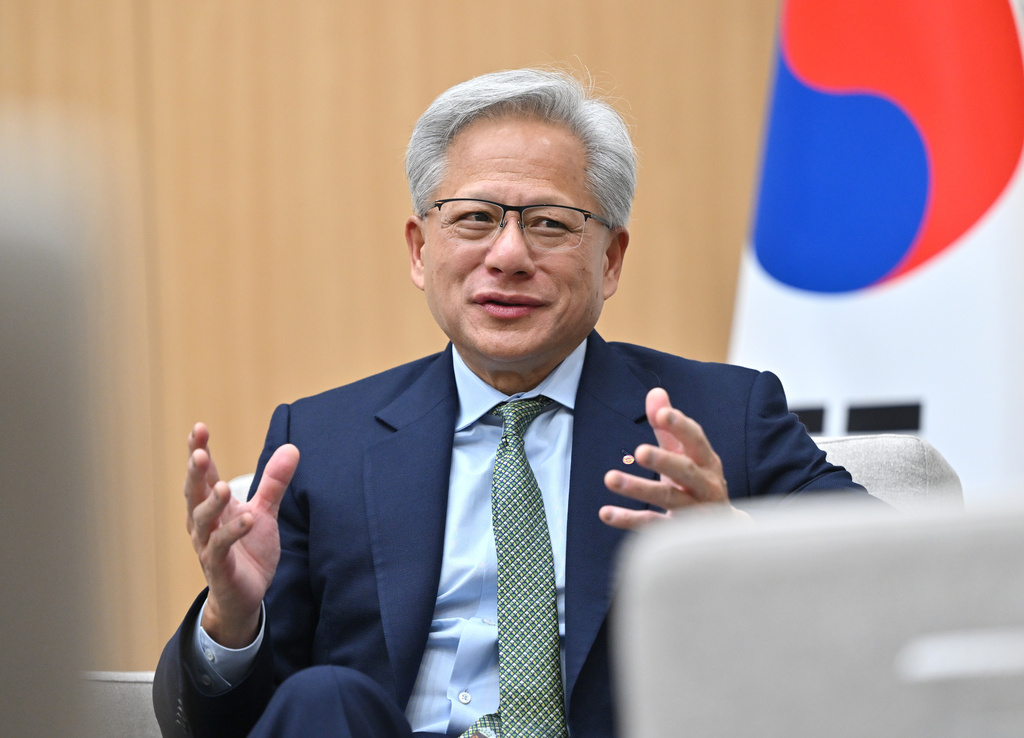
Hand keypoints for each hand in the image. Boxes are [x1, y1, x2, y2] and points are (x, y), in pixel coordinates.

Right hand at [184, 423, 298, 646]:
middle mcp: (204, 523)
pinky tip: (246, 519)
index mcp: (213, 506)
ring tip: (223, 487)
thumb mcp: (265, 512)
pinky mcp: (219, 567)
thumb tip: (292, 447)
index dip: (198, 451)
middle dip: (195, 472)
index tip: (198, 428)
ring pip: (202, 520)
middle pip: (194, 493)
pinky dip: (232, 532)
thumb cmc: (249, 550)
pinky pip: (220, 547)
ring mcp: (208, 545)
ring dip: (211, 502)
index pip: (204, 475)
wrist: (245, 595)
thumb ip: (274, 482)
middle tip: (199, 452)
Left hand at [600, 388, 744, 529]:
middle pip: (686, 472)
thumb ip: (669, 425)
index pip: (696, 440)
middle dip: (664, 460)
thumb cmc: (698, 481)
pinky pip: (652, 525)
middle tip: (640, 451)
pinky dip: (628, 519)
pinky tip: (605, 512)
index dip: (680, 426)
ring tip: (610, 478)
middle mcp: (705, 485)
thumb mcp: (687, 453)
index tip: (661, 414)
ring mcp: (694, 511)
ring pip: (668, 499)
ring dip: (639, 488)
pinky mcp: (678, 532)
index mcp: (707, 461)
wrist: (723, 530)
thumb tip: (655, 392)